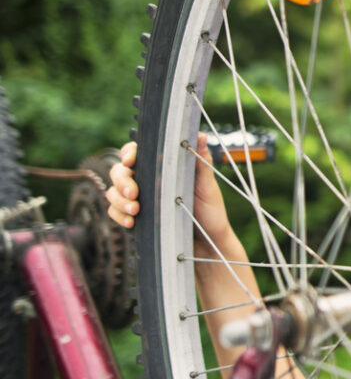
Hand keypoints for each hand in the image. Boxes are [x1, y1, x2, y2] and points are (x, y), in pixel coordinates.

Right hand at [105, 134, 234, 254]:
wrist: (207, 242)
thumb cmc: (210, 211)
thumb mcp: (207, 185)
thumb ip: (200, 161)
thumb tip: (199, 135)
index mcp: (163, 168)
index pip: (138, 153)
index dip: (129, 153)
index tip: (131, 161)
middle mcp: (148, 181)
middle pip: (119, 171)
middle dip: (122, 181)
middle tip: (134, 194)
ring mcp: (140, 199)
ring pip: (113, 192)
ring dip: (119, 201)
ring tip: (135, 211)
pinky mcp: (135, 217)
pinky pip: (115, 212)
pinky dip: (118, 216)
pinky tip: (131, 222)